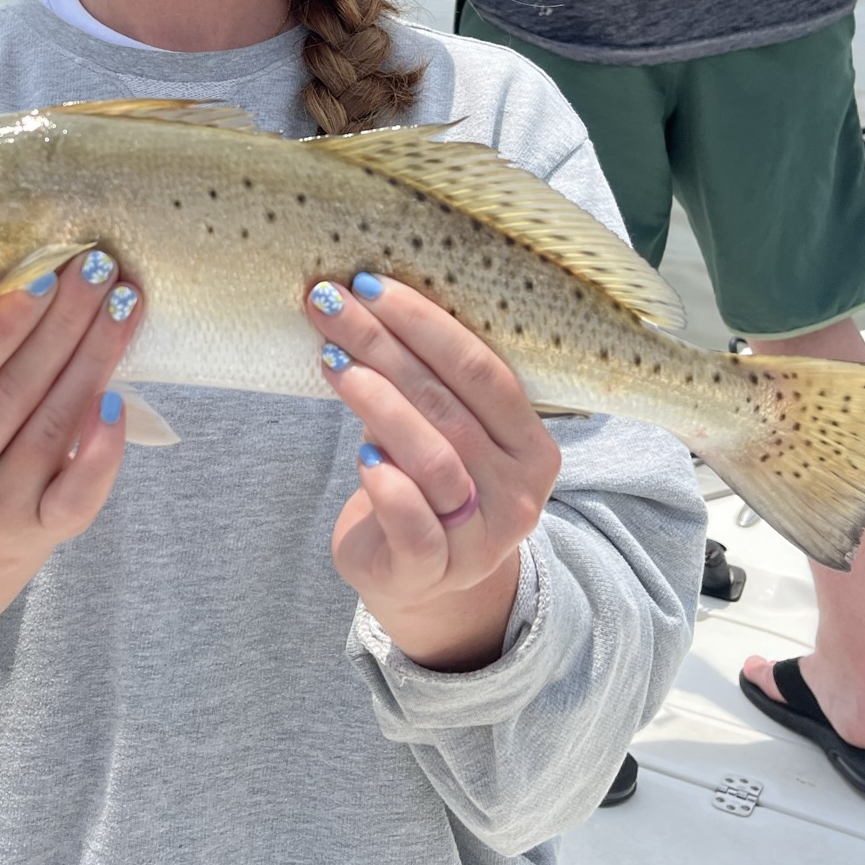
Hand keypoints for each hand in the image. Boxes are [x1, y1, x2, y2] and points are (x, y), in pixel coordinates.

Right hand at [0, 250, 140, 570]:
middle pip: (13, 390)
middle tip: (97, 269)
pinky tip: (118, 399)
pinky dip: (102, 447)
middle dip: (63, 322)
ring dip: (95, 357)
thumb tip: (30, 275)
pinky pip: (79, 492)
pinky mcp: (41, 532)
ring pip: (53, 424)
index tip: (42, 276)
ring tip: (124, 303)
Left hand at [305, 273, 560, 670]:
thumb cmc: (427, 486)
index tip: (371, 285)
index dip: (426, 323)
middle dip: (384, 345)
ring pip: (434, 457)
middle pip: (450, 405)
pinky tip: (360, 453)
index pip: (483, 370)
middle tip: (332, 307)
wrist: (419, 580)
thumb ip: (434, 385)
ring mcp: (480, 537)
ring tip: (331, 361)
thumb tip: (370, 301)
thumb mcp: (448, 434)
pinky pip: (413, 522)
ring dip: (378, 401)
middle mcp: (519, 492)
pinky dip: (386, 482)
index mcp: (533, 446)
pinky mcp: (432, 569)